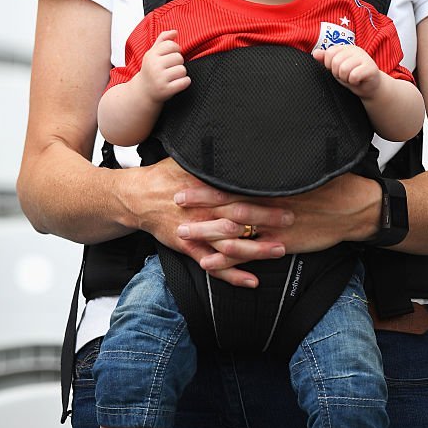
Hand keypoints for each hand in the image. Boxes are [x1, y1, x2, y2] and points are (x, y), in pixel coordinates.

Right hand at [125, 159, 292, 287]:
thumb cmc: (164, 176)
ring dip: (256, 250)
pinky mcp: (190, 249)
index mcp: (206, 190)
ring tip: (279, 251)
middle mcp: (204, 213)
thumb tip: (232, 147)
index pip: (238, 192)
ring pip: (230, 246)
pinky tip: (252, 281)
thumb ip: (210, 161)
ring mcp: (198, 234)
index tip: (282, 194)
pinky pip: (214, 267)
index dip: (260, 194)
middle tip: (289, 220)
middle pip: (239, 218)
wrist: (137, 198)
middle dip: (266, 220)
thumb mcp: (186, 161)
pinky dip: (233, 275)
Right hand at [138, 29, 190, 101]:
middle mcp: (154, 66)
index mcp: (151, 55)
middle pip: (179, 57)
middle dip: (178, 63)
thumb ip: (163, 39)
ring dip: (181, 74)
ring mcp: (159, 79)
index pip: (172, 45)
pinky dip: (184, 82)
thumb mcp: (153, 53)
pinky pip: (185, 82)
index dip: (175, 50)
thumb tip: (175, 31)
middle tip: (170, 68)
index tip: (170, 56)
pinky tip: (177, 83)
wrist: (143, 91)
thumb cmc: (151, 70)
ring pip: (182, 70)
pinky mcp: (166, 90)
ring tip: (172, 76)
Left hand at [175, 173, 383, 274]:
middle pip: (228, 201)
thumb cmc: (330, 184)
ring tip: (182, 232)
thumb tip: (258, 153)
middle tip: (174, 199)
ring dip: (206, 232)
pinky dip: (227, 260)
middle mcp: (269, 202)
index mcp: (272, 182)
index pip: (235, 178)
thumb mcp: (303, 168)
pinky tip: (208, 263)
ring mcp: (274, 226)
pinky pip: (249, 254)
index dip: (210, 177)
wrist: (354, 207)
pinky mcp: (281, 244)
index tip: (188, 173)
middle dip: (200, 202)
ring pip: (234, 230)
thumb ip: (277, 167)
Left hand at [313, 44, 380, 98]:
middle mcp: (355, 50)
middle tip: (346, 75)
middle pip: (335, 62)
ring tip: (351, 78)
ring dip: (345, 78)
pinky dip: (353, 82)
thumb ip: (325, 59)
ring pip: (344, 69)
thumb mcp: (336, 67)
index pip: (329, 53)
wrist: (369, 87)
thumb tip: (315, 53)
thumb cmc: (352, 76)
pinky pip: (354, 76)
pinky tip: (358, 81)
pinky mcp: (371, 67)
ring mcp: (364, 57)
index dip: (330, 65)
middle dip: (338, 73)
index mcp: (346, 48)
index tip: (337, 70)